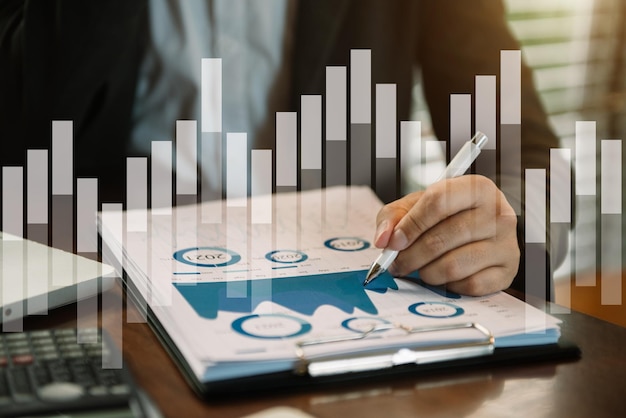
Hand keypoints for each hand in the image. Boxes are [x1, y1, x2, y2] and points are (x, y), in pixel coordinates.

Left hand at [374, 175, 518, 295]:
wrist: (480, 234)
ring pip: (454, 265)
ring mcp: (507, 244)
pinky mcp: (508, 271)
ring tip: (420, 269)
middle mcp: (499, 213)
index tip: (394, 242)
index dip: (411, 224)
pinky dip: (450, 285)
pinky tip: (446, 277)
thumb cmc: (445, 217)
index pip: (439, 201)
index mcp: (477, 188)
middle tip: (396, 264)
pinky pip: (469, 285)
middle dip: (411, 255)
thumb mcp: (416, 206)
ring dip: (427, 272)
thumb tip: (384, 240)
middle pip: (444, 237)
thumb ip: (394, 217)